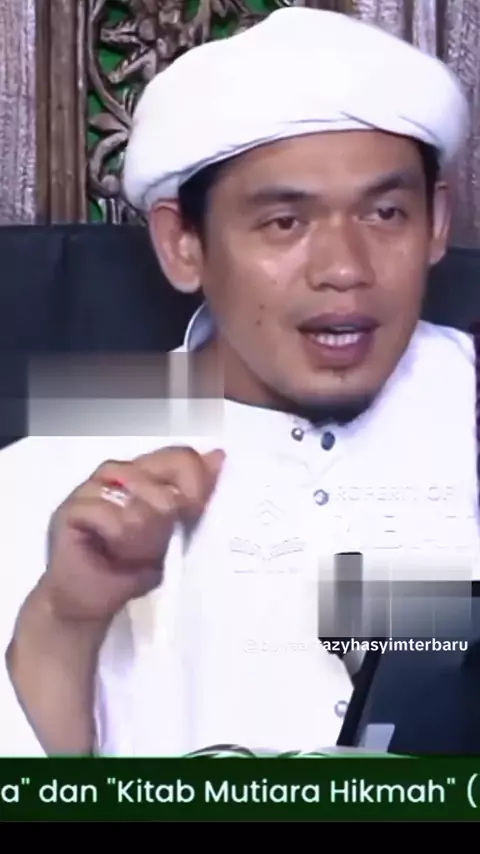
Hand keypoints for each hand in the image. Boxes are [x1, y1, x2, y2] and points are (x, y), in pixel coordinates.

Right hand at [41, 446, 224, 625]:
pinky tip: (114, 551)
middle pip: (159, 468)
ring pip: (135, 488)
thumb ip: (194, 498)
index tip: (197, 509)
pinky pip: (107, 511)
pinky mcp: (70, 508)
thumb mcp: (174, 537)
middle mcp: (119, 474)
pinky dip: (118, 535)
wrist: (90, 604)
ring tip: (133, 551)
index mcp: (145, 476)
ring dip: (142, 527)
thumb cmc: (131, 569)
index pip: (178, 456)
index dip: (195, 479)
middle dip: (168, 510)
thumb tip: (218, 456)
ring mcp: (92, 487)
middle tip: (158, 542)